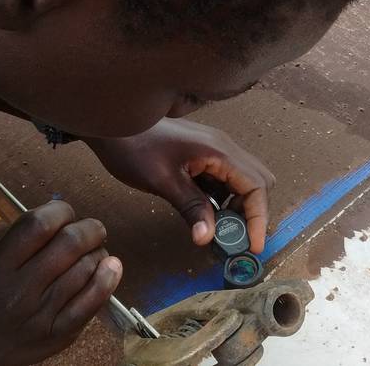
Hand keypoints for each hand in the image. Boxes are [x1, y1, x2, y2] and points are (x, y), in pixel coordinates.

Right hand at [0, 201, 121, 365]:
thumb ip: (17, 232)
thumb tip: (58, 213)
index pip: (38, 225)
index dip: (61, 210)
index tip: (66, 213)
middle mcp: (20, 290)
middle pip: (69, 244)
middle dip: (89, 228)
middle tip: (92, 229)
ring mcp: (42, 314)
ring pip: (85, 268)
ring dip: (98, 252)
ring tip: (95, 251)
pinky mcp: (60, 333)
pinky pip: (92, 302)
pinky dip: (108, 279)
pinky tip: (111, 266)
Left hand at [86, 118, 274, 252]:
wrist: (111, 124)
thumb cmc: (134, 149)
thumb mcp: (163, 182)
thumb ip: (191, 208)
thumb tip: (207, 239)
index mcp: (218, 151)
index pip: (255, 186)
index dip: (259, 218)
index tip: (252, 246)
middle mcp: (223, 148)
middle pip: (258, 182)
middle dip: (253, 212)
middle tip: (237, 238)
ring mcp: (214, 150)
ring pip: (243, 181)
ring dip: (239, 207)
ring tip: (222, 232)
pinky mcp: (203, 155)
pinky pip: (225, 179)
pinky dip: (224, 200)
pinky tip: (207, 216)